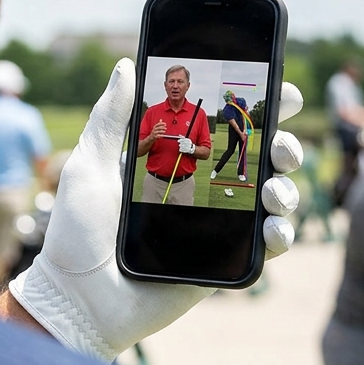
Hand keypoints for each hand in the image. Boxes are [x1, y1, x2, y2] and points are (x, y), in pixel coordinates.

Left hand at [10, 59, 305, 360]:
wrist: (77, 299)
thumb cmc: (76, 233)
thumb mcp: (89, 166)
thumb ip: (110, 118)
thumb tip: (125, 66)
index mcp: (176, 161)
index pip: (225, 127)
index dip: (259, 107)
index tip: (281, 90)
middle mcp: (202, 190)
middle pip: (261, 159)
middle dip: (284, 145)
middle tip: (282, 145)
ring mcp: (216, 227)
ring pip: (271, 200)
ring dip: (286, 189)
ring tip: (273, 192)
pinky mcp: (221, 263)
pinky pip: (264, 247)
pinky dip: (280, 235)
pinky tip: (273, 227)